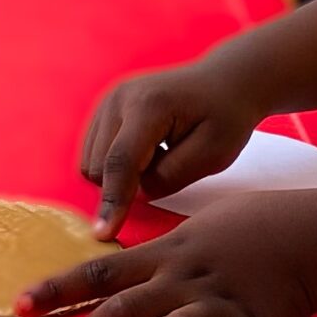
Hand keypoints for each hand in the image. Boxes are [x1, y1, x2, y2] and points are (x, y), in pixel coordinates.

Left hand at [15, 190, 316, 316]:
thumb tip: (102, 285)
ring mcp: (217, 306)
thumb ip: (148, 259)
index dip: (55, 291)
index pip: (97, 272)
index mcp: (165, 255)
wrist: (308, 236)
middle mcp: (183, 280)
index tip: (17, 307)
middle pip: (124, 308)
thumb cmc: (241, 235)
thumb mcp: (190, 232)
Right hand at [78, 57, 264, 234]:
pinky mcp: (103, 108)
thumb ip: (170, 177)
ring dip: (119, 174)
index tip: (104, 234)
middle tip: (169, 167)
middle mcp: (119, 98)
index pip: (121, 162)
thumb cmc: (226, 116)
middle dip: (126, 183)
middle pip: (99, 166)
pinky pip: (93, 153)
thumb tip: (134, 193)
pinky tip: (147, 151)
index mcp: (149, 105)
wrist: (225, 82)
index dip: (113, 201)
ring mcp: (107, 100)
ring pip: (91, 162)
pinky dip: (116, 163)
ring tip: (159, 157)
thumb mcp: (213, 153)